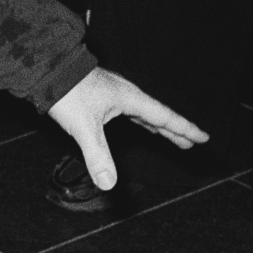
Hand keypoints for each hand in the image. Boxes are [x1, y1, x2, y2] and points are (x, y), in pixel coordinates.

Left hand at [47, 67, 207, 191]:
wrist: (49, 69)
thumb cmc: (68, 93)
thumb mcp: (84, 127)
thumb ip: (97, 155)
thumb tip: (108, 183)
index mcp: (131, 99)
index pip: (165, 118)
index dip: (184, 129)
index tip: (203, 137)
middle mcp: (127, 95)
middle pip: (159, 116)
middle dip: (176, 131)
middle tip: (193, 142)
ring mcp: (115, 94)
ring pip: (145, 114)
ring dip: (159, 126)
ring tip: (172, 137)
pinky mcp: (103, 96)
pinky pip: (130, 112)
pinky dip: (140, 121)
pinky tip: (138, 123)